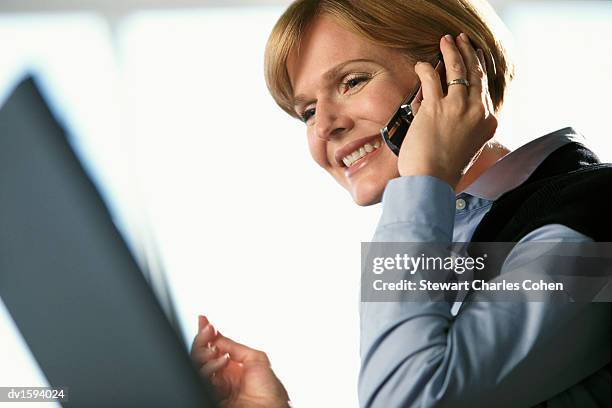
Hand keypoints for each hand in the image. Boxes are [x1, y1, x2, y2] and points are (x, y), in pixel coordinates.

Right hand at [191, 315, 289, 407]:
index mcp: (232, 366)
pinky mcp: (210, 396)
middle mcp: (222, 376)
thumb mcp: (255, 359)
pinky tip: (221, 361)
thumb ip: (234, 346)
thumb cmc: (270, 392)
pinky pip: (201, 378)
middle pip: (202, 354)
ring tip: (216, 349)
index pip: (215, 347)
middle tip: (207, 329)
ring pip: (197, 365)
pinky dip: (209, 367)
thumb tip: (216, 334)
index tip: (203, 320)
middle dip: (202, 339)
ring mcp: (215, 386)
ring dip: (204, 352)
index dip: (207, 333)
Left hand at [399, 33, 496, 188]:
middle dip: (468, 53)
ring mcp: (457, 108)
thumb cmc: (444, 172)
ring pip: (457, 70)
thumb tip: (452, 116)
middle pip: (475, 74)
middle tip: (462, 41)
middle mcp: (477, 111)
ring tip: (446, 40)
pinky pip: (432, 78)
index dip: (479, 70)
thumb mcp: (466, 149)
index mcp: (487, 122)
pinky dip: (426, 68)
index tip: (474, 60)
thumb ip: (464, 129)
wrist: (432, 181)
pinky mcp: (436, 107)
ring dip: (451, 51)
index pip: (484, 88)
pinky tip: (422, 63)